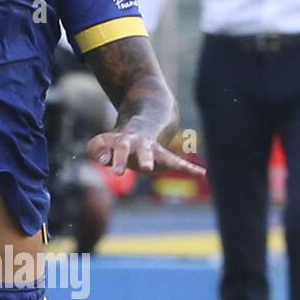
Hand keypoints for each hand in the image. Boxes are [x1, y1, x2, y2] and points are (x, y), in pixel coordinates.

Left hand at [87, 130, 205, 175]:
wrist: (140, 126)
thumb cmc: (117, 141)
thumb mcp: (102, 141)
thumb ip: (97, 149)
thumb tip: (104, 160)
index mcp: (125, 141)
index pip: (118, 148)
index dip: (111, 154)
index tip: (106, 162)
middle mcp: (142, 145)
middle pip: (143, 150)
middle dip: (145, 158)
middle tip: (146, 168)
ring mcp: (156, 150)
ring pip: (167, 156)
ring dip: (178, 164)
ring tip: (196, 172)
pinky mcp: (165, 158)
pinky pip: (178, 162)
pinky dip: (190, 168)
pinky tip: (202, 173)